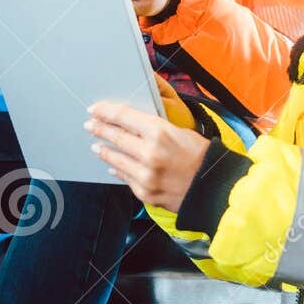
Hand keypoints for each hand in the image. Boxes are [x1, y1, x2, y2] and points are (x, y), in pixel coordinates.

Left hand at [87, 101, 210, 211]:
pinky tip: (113, 165)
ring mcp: (145, 175)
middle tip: (90, 125)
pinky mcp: (145, 193)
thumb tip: (132, 125)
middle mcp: (149, 154)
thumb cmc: (201, 157)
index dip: (106, 112)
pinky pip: (125, 177)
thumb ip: (154, 129)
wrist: (214, 189)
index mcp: (160, 132)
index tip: (95, 109)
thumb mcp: (180, 132)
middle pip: (116, 137)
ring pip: (115, 159)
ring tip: (96, 146)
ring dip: (104, 151)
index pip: (124, 117)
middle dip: (100, 129)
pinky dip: (118, 169)